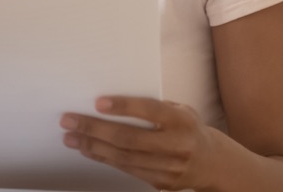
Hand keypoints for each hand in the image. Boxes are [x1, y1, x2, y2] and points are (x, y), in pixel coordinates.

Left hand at [60, 96, 218, 190]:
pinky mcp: (161, 183)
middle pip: (129, 138)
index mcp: (181, 120)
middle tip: (70, 120)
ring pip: (124, 157)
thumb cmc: (187, 127)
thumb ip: (152, 106)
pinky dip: (104, 159)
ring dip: (93, 146)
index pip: (150, 111)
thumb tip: (112, 100)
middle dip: (95, 129)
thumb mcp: (179, 109)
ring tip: (71, 136)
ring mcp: (169, 168)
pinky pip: (127, 170)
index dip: (123, 107)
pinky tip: (88, 149)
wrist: (212, 162)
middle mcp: (176, 145)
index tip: (98, 102)